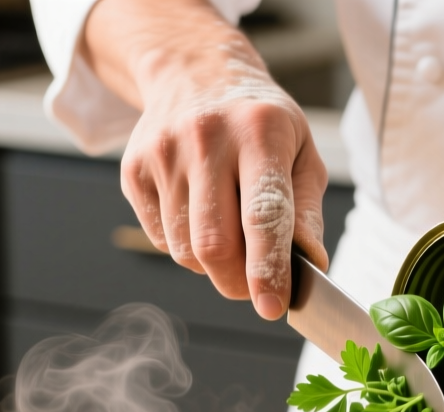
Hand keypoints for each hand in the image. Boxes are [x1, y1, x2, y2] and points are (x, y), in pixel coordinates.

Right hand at [85, 0, 327, 319]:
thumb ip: (307, 210)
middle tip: (255, 289)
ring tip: (229, 235)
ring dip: (211, 265)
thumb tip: (309, 263)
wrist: (194, 72)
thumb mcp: (301, 150)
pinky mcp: (134, 169)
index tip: (272, 308)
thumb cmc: (261, 121)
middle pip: (214, 245)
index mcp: (259, 132)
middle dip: (237, 282)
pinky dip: (184, 246)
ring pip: (184, 250)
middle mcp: (206, 138)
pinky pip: (160, 239)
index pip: (262, 215)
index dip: (267, 269)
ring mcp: (163, 153)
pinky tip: (199, 215)